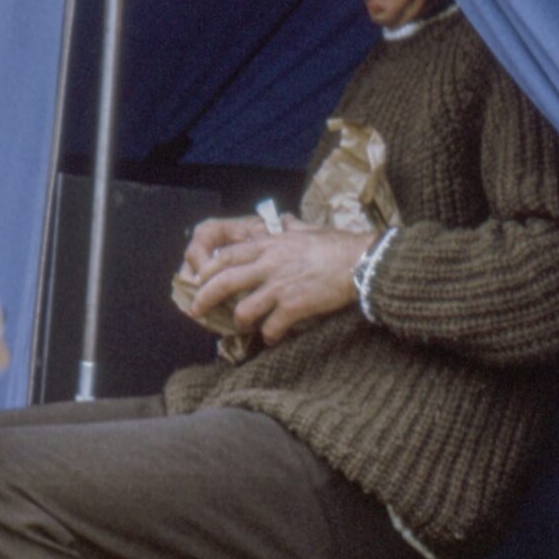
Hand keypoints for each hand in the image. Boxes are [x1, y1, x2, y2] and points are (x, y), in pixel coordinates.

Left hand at [180, 221, 373, 345]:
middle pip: (224, 281)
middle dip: (204, 298)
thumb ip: (292, 227)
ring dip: (240, 321)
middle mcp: (269, 264)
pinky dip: (269, 336)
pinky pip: (270, 327)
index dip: (208, 269)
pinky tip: (273, 337)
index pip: (227, 255)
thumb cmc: (338, 245)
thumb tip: (286, 221)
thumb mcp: (309, 230)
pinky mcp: (294, 306)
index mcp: (270, 244)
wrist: (362, 262)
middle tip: (196, 311)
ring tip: (245, 326)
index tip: (198, 279)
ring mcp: (280, 286)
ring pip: (243, 309)